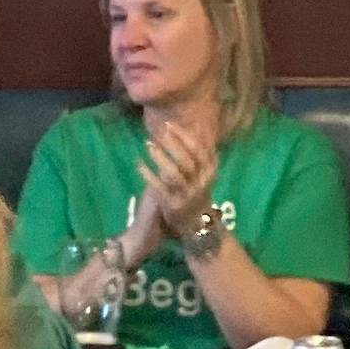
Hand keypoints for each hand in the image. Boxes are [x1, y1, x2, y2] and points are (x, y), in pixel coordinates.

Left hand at [137, 117, 221, 248]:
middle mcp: (202, 183)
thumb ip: (199, 151)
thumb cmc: (195, 191)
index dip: (183, 135)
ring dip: (160, 157)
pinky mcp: (174, 206)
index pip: (198, 149)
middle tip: (158, 132)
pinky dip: (148, 175)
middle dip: (172, 143)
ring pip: (174, 174)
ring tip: (148, 145)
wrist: (194, 224)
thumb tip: (196, 124)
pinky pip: (159, 188)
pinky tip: (138, 164)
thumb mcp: (202, 172)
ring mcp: (189, 195)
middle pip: (187, 159)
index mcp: (210, 171)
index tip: (169, 124)